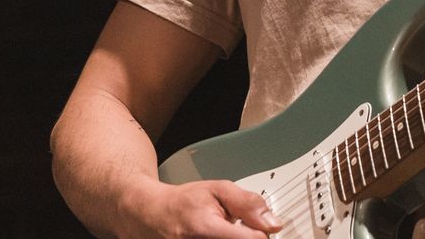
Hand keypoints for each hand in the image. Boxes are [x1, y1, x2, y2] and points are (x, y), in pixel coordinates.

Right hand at [117, 178, 281, 237]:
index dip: (260, 234)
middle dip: (246, 238)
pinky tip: (218, 237)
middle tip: (240, 229)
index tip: (262, 229)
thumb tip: (273, 223)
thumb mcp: (217, 189)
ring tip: (225, 232)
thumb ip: (247, 203)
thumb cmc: (183, 202)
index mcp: (205, 228)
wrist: (151, 216)